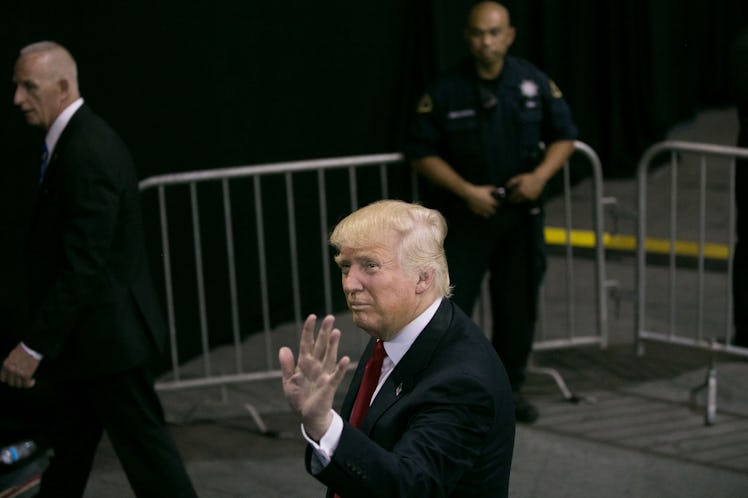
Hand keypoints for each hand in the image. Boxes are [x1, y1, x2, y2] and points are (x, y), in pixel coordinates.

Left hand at [1, 344, 39, 387]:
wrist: (32, 347)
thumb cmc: (23, 349)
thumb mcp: (12, 355)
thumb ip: (10, 364)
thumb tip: (11, 371)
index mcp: (6, 365)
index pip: (3, 379)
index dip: (9, 380)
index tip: (14, 379)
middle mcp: (11, 370)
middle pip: (11, 383)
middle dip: (17, 382)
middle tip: (22, 380)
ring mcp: (18, 373)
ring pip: (19, 385)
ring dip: (24, 384)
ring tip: (28, 381)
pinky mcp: (26, 375)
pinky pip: (27, 384)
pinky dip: (30, 384)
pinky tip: (33, 381)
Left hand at [279, 314, 349, 440]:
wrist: (307, 416)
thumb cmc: (299, 398)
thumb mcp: (288, 381)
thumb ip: (286, 365)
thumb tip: (283, 348)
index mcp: (304, 364)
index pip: (306, 343)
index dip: (309, 331)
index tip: (312, 317)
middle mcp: (316, 366)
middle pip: (320, 346)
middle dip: (324, 332)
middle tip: (329, 317)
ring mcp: (323, 375)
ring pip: (329, 356)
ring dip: (333, 345)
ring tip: (336, 331)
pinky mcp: (329, 386)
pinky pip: (336, 376)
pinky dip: (341, 368)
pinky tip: (346, 359)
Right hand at [464, 184, 498, 217]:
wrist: (470, 193)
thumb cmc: (479, 190)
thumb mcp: (488, 188)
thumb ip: (494, 189)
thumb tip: (498, 190)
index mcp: (491, 202)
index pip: (497, 205)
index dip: (496, 204)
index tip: (495, 203)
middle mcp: (487, 207)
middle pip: (493, 211)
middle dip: (493, 210)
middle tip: (492, 209)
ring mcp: (482, 210)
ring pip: (487, 215)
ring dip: (487, 214)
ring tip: (487, 213)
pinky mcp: (476, 211)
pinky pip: (480, 214)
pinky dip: (481, 213)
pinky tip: (480, 212)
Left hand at [506, 171, 545, 202]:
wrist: (539, 178)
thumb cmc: (528, 177)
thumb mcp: (519, 178)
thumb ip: (512, 182)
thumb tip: (506, 186)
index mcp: (520, 191)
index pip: (513, 197)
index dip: (509, 198)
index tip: (507, 198)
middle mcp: (524, 195)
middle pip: (517, 200)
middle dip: (513, 200)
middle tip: (511, 200)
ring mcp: (529, 197)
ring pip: (522, 201)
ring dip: (519, 200)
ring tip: (517, 198)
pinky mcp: (534, 198)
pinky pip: (528, 200)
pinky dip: (525, 199)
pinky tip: (524, 196)